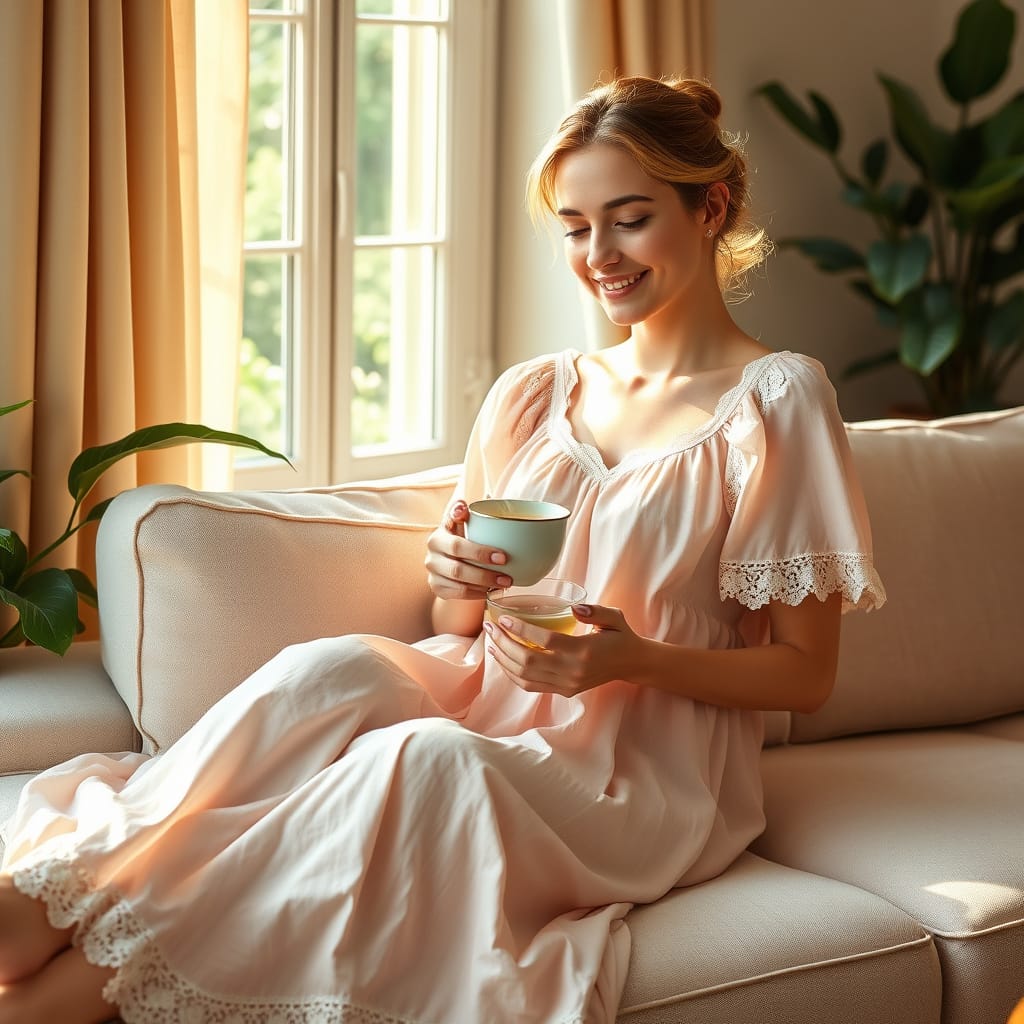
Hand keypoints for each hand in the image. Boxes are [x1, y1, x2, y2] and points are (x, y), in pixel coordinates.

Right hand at [424, 498, 513, 600]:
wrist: (450, 573)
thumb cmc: (464, 544)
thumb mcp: (467, 529)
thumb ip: (474, 516)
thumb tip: (488, 496)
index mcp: (441, 530)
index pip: (450, 521)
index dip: (460, 516)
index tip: (473, 517)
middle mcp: (433, 549)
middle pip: (457, 552)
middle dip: (482, 556)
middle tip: (505, 561)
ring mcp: (433, 570)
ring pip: (458, 576)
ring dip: (484, 579)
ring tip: (505, 581)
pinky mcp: (436, 587)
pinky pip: (458, 592)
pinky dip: (477, 592)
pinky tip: (491, 591)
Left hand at [483, 603, 641, 696]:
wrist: (631, 664)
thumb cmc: (620, 636)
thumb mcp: (614, 617)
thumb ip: (595, 611)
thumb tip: (573, 608)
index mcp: (584, 651)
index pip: (545, 640)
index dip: (521, 630)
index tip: (503, 619)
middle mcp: (572, 671)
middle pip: (528, 660)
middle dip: (504, 643)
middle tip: (489, 627)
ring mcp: (567, 685)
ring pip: (525, 676)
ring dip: (503, 659)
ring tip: (490, 642)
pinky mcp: (563, 691)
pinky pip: (531, 686)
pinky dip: (512, 674)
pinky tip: (503, 659)